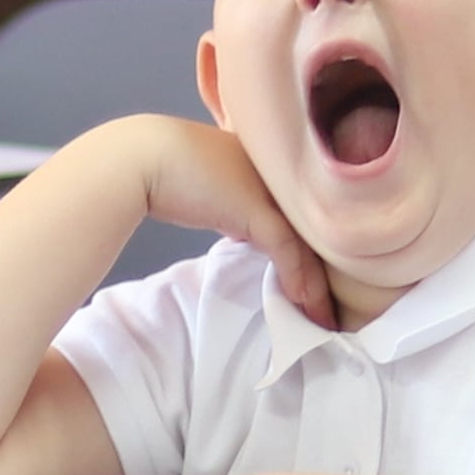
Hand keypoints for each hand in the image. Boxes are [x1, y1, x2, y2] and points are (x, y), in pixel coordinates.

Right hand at [66, 116, 332, 330]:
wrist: (141, 158)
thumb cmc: (167, 170)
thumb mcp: (213, 190)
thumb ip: (235, 205)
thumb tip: (243, 231)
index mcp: (269, 161)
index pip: (300, 210)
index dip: (313, 245)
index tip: (317, 278)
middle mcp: (277, 171)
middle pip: (311, 226)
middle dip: (323, 268)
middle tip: (333, 303)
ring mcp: (270, 188)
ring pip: (306, 242)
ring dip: (317, 284)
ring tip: (325, 315)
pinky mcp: (258, 209)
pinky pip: (287, 251)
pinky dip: (299, 280)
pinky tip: (306, 304)